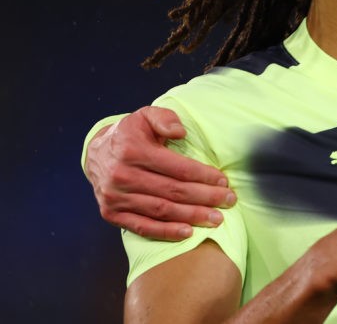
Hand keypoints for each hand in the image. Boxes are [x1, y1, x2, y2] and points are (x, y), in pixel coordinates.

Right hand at [86, 106, 235, 239]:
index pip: (177, 168)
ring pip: (162, 210)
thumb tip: (180, 132)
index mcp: (133, 150)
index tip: (223, 181)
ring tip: (216, 218)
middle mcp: (122, 175)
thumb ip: (165, 118)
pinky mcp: (111, 214)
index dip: (203, 176)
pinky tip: (188, 232)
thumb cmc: (130, 134)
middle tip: (229, 201)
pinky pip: (142, 227)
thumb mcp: (145, 115)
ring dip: (192, 216)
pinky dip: (166, 232)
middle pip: (173, 191)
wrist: (95, 153)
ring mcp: (115, 197)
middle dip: (205, 198)